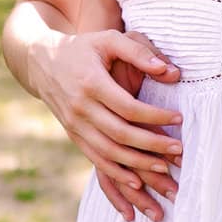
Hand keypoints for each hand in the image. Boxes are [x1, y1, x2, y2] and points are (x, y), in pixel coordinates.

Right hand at [30, 29, 182, 221]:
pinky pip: (95, 159)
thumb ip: (139, 52)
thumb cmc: (84, 48)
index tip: (179, 118)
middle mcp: (81, 107)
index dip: (155, 116)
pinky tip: (137, 182)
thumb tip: (170, 71)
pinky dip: (116, 173)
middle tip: (178, 149)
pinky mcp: (73, 135)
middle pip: (120, 134)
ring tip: (165, 169)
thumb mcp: (109, 40)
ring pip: (109, 152)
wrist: (42, 62)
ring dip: (138, 164)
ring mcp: (75, 124)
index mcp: (91, 83)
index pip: (128, 107)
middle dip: (152, 145)